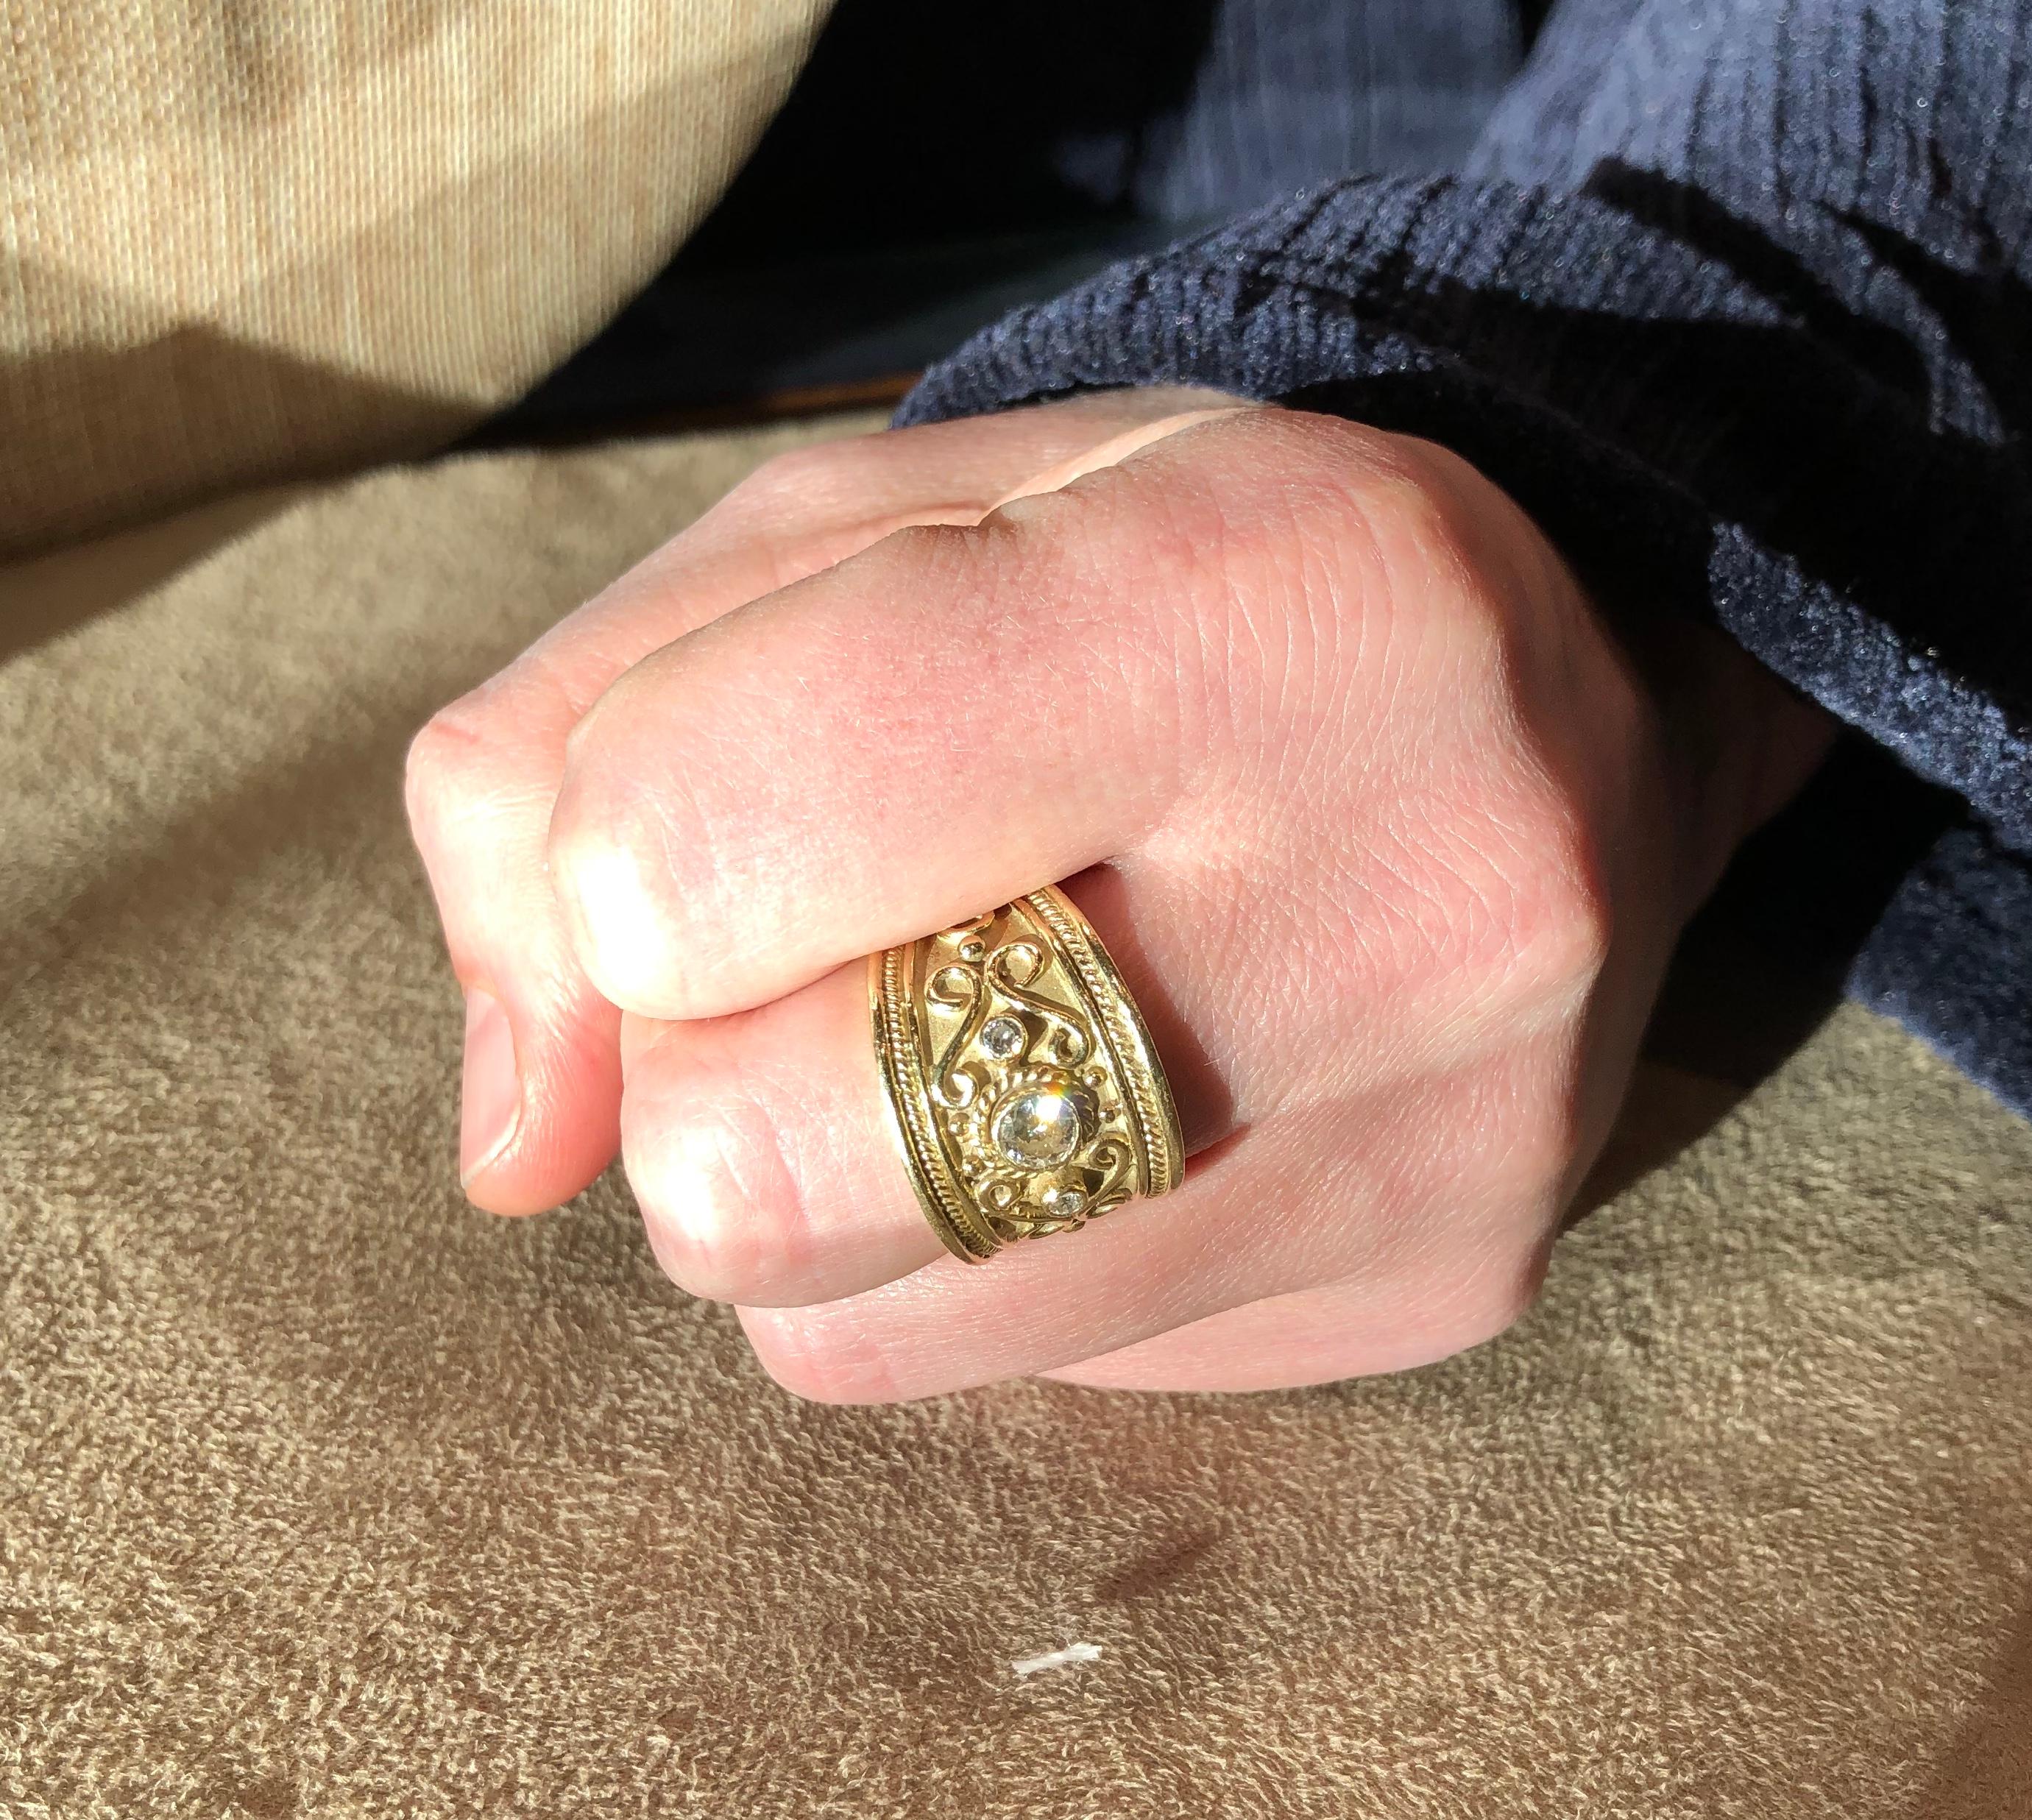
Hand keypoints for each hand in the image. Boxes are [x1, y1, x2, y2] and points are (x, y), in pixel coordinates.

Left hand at [408, 396, 1830, 1396]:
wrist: (1559, 688)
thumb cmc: (1151, 567)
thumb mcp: (839, 535)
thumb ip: (567, 764)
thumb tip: (509, 1148)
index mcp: (1232, 604)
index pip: (693, 854)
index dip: (613, 853)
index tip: (718, 800)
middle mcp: (1394, 897)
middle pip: (752, 1177)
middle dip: (694, 1076)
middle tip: (831, 949)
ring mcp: (1436, 1141)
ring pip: (847, 1327)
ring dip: (822, 1178)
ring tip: (983, 1008)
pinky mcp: (1439, 1288)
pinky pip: (1009, 1367)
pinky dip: (973, 1248)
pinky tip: (1106, 1102)